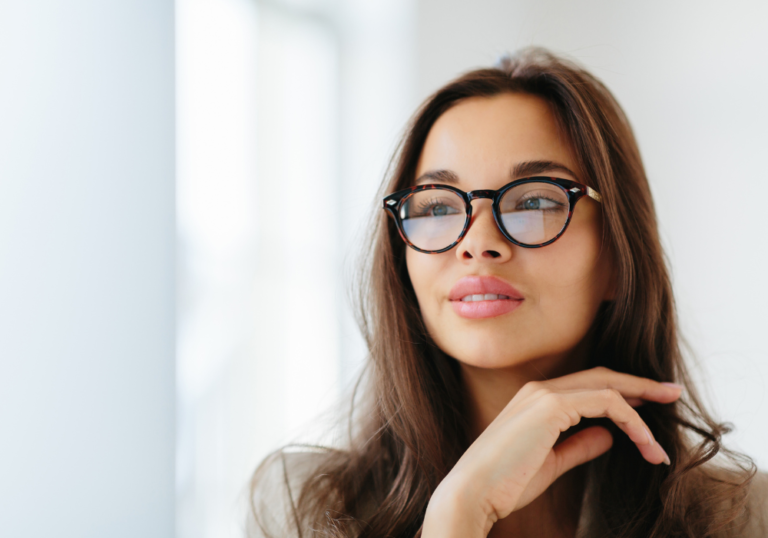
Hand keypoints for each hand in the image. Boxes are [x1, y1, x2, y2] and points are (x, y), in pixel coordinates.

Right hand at [422, 366, 681, 537]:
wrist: (474, 492)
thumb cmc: (504, 484)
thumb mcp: (551, 463)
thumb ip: (578, 446)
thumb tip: (608, 436)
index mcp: (536, 400)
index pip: (588, 386)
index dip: (623, 392)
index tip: (650, 404)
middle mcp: (540, 390)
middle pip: (603, 377)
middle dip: (641, 385)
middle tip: (672, 393)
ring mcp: (544, 395)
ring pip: (607, 387)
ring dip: (641, 408)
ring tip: (660, 437)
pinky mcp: (551, 407)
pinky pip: (605, 403)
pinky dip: (630, 421)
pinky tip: (644, 442)